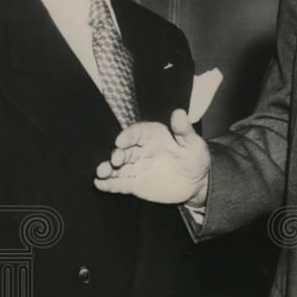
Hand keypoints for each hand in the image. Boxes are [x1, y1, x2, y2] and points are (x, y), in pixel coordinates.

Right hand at [94, 109, 209, 204]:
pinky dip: (109, 184)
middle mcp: (141, 150)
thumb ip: (184, 130)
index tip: (121, 141)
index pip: (137, 132)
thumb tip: (179, 112)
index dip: (128, 135)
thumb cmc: (195, 158)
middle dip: (116, 154)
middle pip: (123, 150)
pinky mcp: (135, 184)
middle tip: (116, 159)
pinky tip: (99, 184)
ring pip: (118, 167)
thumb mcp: (193, 143)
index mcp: (153, 136)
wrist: (197, 182)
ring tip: (101, 172)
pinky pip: (120, 183)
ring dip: (107, 169)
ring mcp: (136, 167)